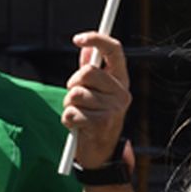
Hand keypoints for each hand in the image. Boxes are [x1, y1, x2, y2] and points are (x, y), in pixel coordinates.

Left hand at [64, 31, 132, 167]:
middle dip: (73, 83)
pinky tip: (78, 127)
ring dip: (69, 105)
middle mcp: (122, 93)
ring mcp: (114, 109)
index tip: (77, 38)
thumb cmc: (94, 117)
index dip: (97, 40)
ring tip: (78, 114)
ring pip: (76, 94)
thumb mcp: (95, 92)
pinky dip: (68, 120)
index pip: (115, 51)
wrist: (101, 152)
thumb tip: (85, 48)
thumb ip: (91, 70)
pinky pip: (71, 112)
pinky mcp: (102, 124)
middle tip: (75, 96)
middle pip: (87, 72)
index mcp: (121, 80)